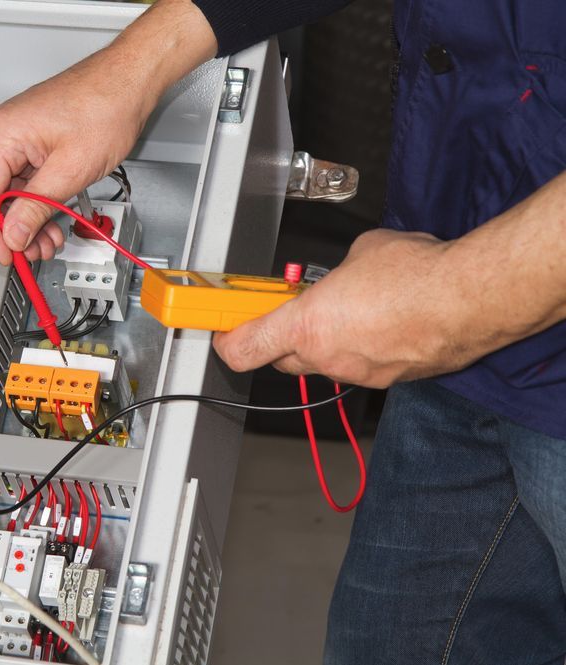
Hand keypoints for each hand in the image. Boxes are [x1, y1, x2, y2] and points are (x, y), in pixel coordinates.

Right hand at [0, 0, 216, 264]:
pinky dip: (40, 202)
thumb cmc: (107, 107)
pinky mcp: (37, 140)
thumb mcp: (71, 171)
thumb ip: (36, 207)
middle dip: (13, 229)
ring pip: (13, 191)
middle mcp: (6, 133)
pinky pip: (28, 179)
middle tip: (32, 251)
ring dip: (29, 220)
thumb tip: (14, 235)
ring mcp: (21, 136)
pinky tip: (54, 218)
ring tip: (49, 240)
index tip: (6, 253)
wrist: (132, 81)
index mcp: (5, 135)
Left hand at [213, 229, 469, 387]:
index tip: (224, 333)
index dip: (227, 343)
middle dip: (281, 339)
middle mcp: (329, 357)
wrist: (472, 298)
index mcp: (307, 326)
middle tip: (291, 313)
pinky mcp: (390, 379)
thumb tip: (340, 273)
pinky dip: (365, 348)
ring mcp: (360, 372)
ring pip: (326, 363)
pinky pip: (363, 365)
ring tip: (357, 309)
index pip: (244, 350)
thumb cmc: (418, 274)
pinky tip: (387, 322)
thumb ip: (335, 273)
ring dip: (329, 342)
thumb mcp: (359, 254)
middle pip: (283, 359)